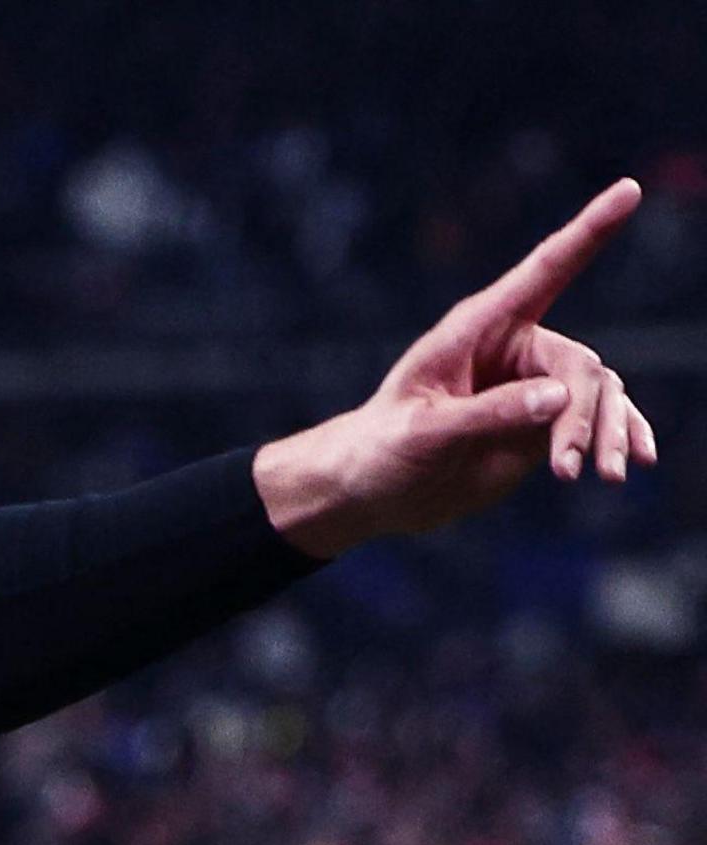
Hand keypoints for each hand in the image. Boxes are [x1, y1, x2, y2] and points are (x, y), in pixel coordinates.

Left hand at [254, 179, 655, 557]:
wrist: (371, 491)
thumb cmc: (381, 450)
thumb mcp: (425, 432)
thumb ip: (487, 415)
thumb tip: (560, 397)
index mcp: (478, 328)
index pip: (544, 270)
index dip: (588, 230)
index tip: (629, 190)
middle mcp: (514, 349)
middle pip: (580, 366)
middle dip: (586, 415)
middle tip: (570, 467)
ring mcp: (533, 386)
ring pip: (599, 395)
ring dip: (609, 433)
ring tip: (607, 477)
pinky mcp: (542, 424)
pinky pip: (599, 421)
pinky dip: (620, 437)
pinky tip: (638, 460)